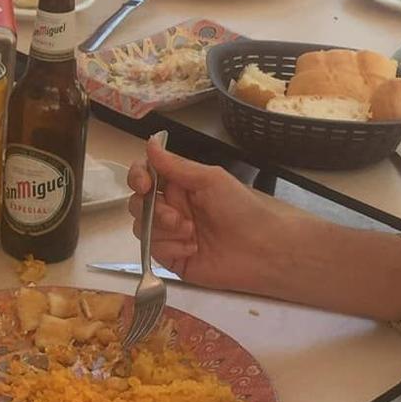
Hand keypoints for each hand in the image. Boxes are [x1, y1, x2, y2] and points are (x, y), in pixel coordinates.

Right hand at [128, 135, 316, 295]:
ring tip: (191, 234)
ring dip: (164, 229)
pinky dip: (171, 247)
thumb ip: (176, 165)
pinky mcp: (173, 257)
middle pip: (138, 203)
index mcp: (181, 185)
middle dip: (152, 209)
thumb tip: (150, 144)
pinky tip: (192, 248)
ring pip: (142, 227)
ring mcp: (171, 233)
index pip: (146, 175)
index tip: (144, 184)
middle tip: (176, 218)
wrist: (262, 249)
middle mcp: (173, 207)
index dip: (138, 177)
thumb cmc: (243, 210)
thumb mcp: (210, 180)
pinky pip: (153, 249)